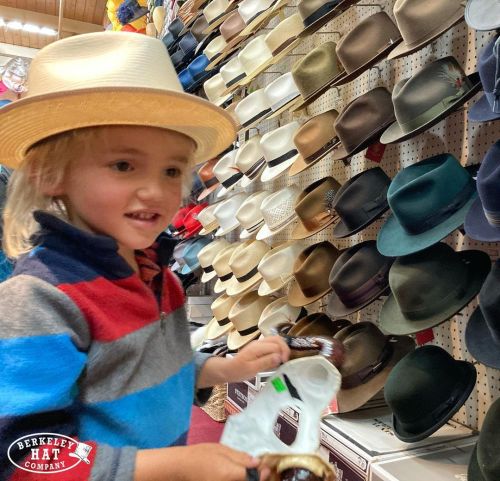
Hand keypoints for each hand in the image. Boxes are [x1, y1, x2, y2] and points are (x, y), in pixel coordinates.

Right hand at [134, 443, 269, 480]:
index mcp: (230, 475)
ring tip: (253, 471)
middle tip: (263, 469)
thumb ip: (240, 457)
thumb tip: (257, 462)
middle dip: (258, 478)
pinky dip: (240, 480)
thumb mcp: (221, 450)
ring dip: (249, 479)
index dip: (263, 473)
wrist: (181, 467)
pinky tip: (241, 474)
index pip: (254, 477)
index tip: (266, 466)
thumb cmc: (200, 455)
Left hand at [228, 336, 289, 381]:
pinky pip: (272, 344)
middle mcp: (259, 343)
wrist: (229, 369)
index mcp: (257, 347)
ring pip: (275, 340)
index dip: (282, 353)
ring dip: (282, 348)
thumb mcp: (252, 369)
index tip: (284, 363)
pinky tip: (277, 359)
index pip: (275, 345)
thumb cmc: (239, 371)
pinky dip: (278, 349)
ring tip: (283, 360)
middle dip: (284, 348)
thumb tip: (279, 357)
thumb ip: (265, 362)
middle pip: (277, 339)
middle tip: (285, 360)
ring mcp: (259, 344)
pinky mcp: (260, 347)